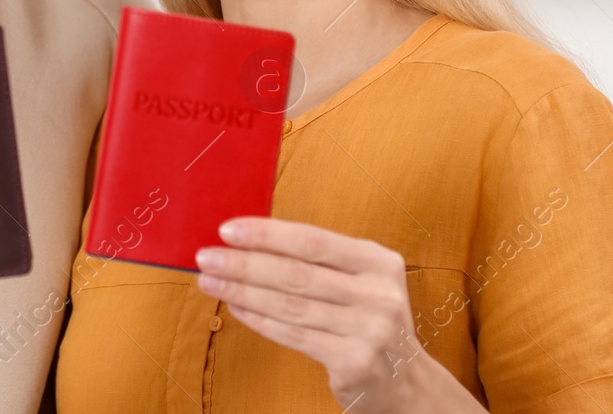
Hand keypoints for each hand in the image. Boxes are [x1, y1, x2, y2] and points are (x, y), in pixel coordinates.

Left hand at [195, 217, 479, 412]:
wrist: (406, 383)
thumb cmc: (368, 321)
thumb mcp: (360, 281)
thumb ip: (318, 262)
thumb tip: (251, 243)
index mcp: (379, 261)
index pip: (313, 240)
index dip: (267, 234)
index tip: (228, 230)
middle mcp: (379, 293)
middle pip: (297, 273)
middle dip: (245, 263)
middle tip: (206, 256)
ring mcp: (369, 329)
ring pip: (291, 305)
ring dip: (243, 291)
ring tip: (210, 281)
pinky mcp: (354, 361)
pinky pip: (295, 336)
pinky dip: (260, 320)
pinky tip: (235, 308)